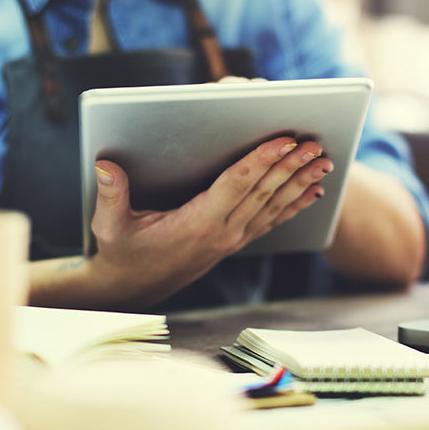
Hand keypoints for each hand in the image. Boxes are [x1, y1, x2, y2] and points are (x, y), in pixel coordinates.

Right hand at [83, 136, 332, 305]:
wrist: (134, 288)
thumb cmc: (121, 252)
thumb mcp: (108, 225)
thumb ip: (109, 194)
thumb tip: (104, 164)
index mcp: (197, 224)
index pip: (236, 186)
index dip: (261, 161)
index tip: (284, 140)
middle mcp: (222, 233)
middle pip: (264, 193)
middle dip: (291, 167)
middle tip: (316, 144)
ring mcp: (232, 239)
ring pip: (274, 206)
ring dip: (300, 182)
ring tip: (324, 161)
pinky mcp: (235, 242)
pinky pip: (271, 220)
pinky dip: (294, 204)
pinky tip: (313, 191)